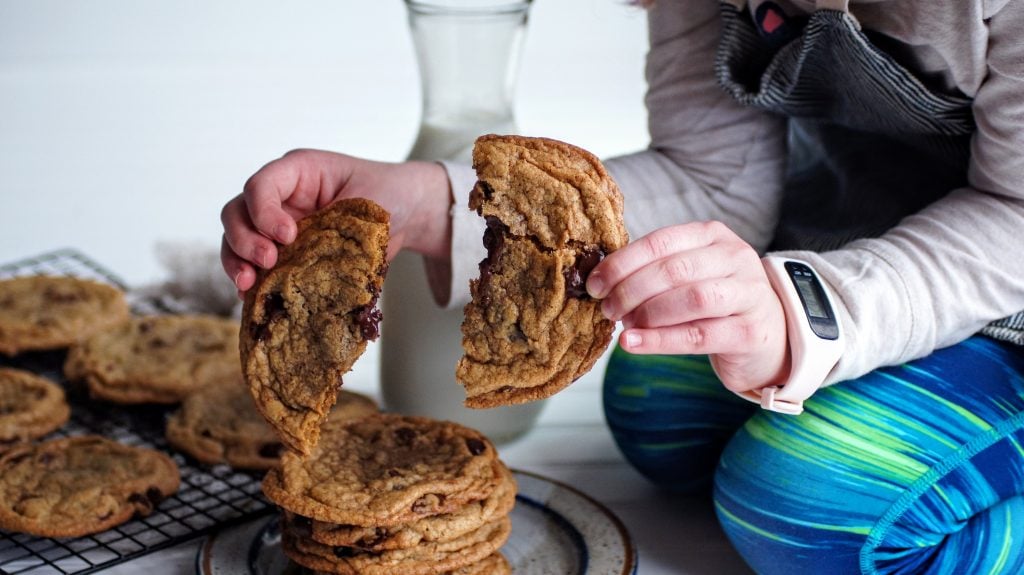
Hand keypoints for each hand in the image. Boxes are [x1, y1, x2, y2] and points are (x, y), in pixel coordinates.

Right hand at [220, 149, 450, 292]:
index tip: (288, 235)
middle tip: (268, 261)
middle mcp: (281, 197)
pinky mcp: (284, 252)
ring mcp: (277, 224)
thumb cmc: (387, 194)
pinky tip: (252, 298)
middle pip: (237, 212)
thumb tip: (315, 261)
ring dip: (236, 262)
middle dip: (244, 239)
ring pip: (236, 239)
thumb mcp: (370, 200)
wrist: (404, 211)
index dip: (265, 212)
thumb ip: (341, 223)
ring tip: (248, 285)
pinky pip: (253, 265)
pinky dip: (250, 281)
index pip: (261, 186)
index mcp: (298, 172)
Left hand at [586, 221, 788, 393]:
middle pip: (674, 270)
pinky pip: (700, 335)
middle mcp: (736, 257)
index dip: (622, 263)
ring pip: (692, 299)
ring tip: (624, 326)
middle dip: (631, 290)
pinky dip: (661, 341)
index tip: (595, 284)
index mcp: (713, 235)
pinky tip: (634, 344)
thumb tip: (601, 283)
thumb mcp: (691, 274)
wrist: (771, 334)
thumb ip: (654, 272)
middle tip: (606, 309)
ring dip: (648, 313)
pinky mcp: (752, 331)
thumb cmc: (717, 302)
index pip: (661, 242)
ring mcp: (749, 293)